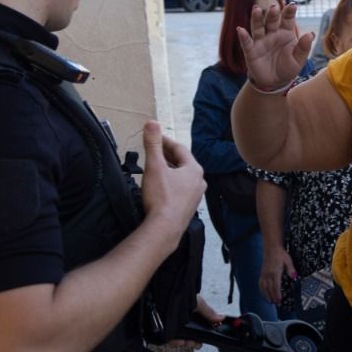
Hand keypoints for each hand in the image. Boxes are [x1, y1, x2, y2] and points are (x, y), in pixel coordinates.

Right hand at [138, 121, 204, 235]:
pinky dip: (170, 183)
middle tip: (153, 149)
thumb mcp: (154, 166)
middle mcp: (199, 181)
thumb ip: (153, 144)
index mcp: (194, 169)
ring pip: (181, 176)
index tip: (154, 136)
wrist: (164, 228)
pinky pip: (180, 189)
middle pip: (181, 162)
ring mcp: (195, 195)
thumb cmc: (161, 198)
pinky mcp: (188, 207)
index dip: (165, 141)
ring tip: (155, 166)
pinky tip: (160, 186)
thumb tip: (152, 123)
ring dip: (169, 169)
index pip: (179, 148)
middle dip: (166, 154)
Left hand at [169, 294, 222, 348]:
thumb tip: (222, 317)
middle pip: (193, 337)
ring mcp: (176, 327)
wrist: (165, 296)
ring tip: (189, 342)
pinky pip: (172, 340)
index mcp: (194, 317)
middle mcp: (185, 323)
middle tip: (197, 342)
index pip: (202, 329)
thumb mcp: (199, 303)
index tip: (208, 337)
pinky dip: (177, 342)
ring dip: (188, 343)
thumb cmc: (182, 297)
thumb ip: (209, 312)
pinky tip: (181, 341)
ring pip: (183, 340)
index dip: (205, 335)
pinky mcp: (166, 330)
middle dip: (196, 342)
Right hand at [235, 1, 314, 91]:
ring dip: (257, 19)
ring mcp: (261, 41)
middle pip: (271, 21)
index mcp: (286, 33)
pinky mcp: (251, 51)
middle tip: (274, 8)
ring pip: (258, 27)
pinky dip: (243, 36)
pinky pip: (246, 42)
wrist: (275, 83)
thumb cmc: (288, 68)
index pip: (287, 20)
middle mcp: (272, 34)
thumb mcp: (298, 60)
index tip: (293, 6)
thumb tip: (311, 34)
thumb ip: (303, 47)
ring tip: (256, 9)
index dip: (289, 12)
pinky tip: (240, 29)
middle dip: (272, 14)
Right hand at [260, 248, 295, 303]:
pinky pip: (260, 284)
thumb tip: (294, 276)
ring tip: (270, 301)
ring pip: (264, 287)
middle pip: (269, 288)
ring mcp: (264, 274)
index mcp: (275, 272)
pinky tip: (264, 294)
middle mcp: (268, 274)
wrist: (271, 248)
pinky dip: (262, 290)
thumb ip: (291, 269)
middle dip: (272, 297)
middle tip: (276, 303)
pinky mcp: (262, 273)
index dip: (277, 294)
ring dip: (266, 295)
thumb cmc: (281, 254)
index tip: (279, 300)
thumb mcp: (288, 260)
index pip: (275, 286)